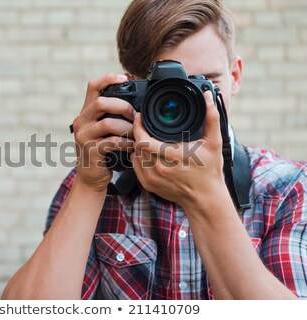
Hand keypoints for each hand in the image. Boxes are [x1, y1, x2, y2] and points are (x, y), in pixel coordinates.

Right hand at [72, 73, 134, 191]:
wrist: (91, 177)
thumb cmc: (103, 151)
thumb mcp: (104, 130)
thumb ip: (113, 116)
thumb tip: (136, 101)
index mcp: (86, 113)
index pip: (92, 87)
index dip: (108, 78)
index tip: (125, 78)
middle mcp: (81, 122)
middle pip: (100, 103)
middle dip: (122, 106)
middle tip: (134, 115)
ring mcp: (83, 136)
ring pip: (107, 123)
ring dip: (126, 127)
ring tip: (136, 133)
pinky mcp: (90, 151)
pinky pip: (112, 142)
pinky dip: (126, 143)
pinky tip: (133, 146)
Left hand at [130, 91, 226, 208]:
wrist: (204, 198)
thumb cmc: (209, 171)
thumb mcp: (214, 143)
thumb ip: (211, 118)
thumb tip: (207, 97)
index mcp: (172, 157)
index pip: (143, 140)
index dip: (138, 126)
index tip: (140, 116)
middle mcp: (159, 169)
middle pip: (137, 145)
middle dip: (137, 132)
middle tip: (142, 123)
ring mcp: (151, 179)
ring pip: (134, 154)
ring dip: (137, 144)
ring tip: (145, 135)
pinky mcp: (148, 185)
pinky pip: (135, 165)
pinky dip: (138, 156)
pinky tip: (146, 151)